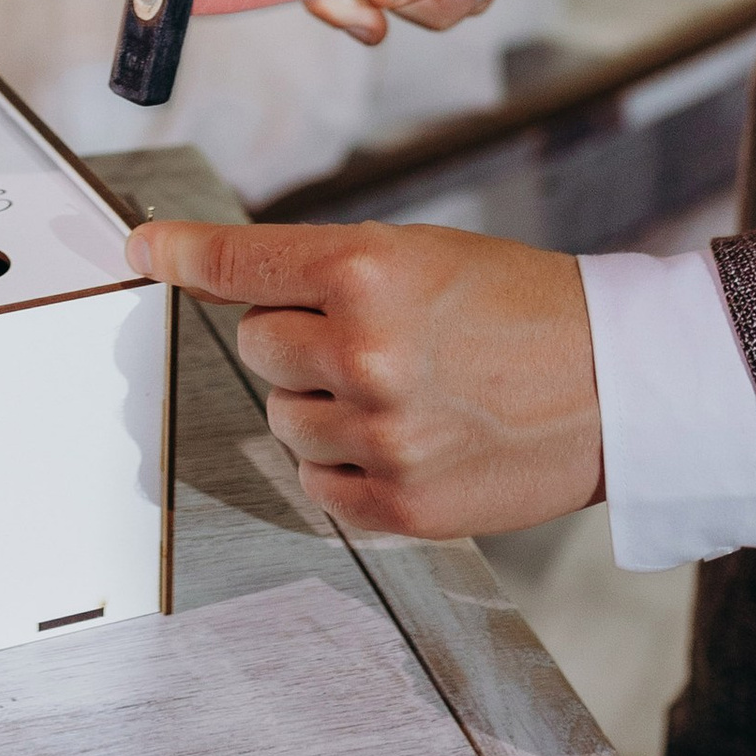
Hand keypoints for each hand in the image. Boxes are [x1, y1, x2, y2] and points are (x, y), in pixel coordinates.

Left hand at [130, 216, 601, 540]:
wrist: (612, 385)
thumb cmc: (520, 308)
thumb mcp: (420, 255)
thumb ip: (322, 269)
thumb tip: (225, 279)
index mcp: (366, 273)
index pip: (240, 263)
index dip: (180, 254)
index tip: (142, 253)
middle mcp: (364, 351)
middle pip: (256, 344)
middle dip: (294, 337)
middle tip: (369, 334)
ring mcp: (380, 433)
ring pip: (282, 416)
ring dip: (320, 403)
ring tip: (400, 388)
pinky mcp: (401, 502)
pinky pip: (318, 482)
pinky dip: (345, 462)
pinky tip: (404, 437)